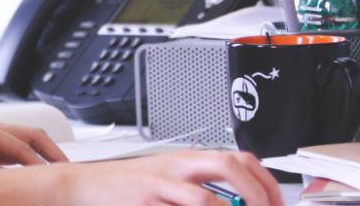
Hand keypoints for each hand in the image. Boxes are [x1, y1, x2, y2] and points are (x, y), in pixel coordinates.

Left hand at [0, 114, 67, 178]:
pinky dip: (26, 166)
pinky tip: (34, 181)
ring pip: (24, 145)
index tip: (58, 183)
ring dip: (42, 159)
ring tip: (60, 178)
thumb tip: (16, 183)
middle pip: (31, 137)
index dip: (43, 167)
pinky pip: (11, 156)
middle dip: (53, 154)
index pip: (23, 148)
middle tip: (72, 175)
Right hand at [57, 150, 283, 205]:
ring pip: (206, 198)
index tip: (277, 204)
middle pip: (229, 165)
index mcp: (187, 159)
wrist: (82, 186)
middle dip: (257, 193)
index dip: (265, 181)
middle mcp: (177, 167)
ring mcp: (160, 185)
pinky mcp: (143, 201)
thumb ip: (198, 185)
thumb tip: (237, 202)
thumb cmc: (125, 186)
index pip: (239, 158)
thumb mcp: (165, 178)